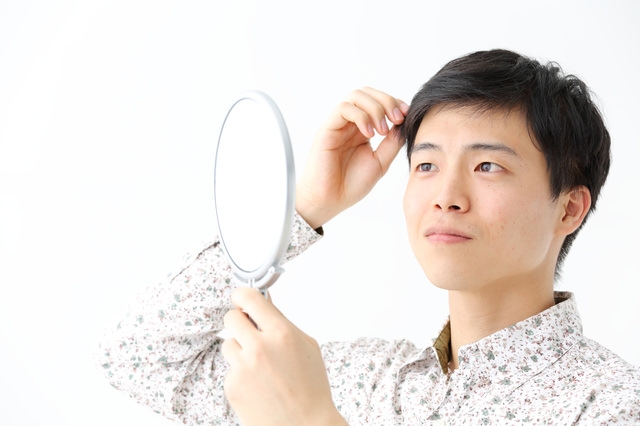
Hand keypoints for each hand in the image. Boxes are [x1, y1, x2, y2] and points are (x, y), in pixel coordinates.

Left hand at [222, 288, 346, 425]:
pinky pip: (230, 368)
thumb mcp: (307, 345)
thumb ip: (282, 322)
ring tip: (259, 366)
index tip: (242, 299)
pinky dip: (240, 373)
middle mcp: (259, 347)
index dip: (242, 295)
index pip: (248, 297)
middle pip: (231, 317)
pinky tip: (258, 385)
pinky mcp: (232, 386)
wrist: (306, 425)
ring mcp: (243, 368)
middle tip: (249, 331)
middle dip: (239, 322)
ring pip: (228, 343)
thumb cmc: (311, 386)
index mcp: (281, 332)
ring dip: (239, 349)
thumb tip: (264, 302)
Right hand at [296, 87, 408, 228]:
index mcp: (362, 129)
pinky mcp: (327, 129)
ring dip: (375, 107)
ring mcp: (338, 125)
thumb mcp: (380, 162)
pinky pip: (343, 109)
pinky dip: (360, 116)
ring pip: (356, 96)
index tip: (406, 117)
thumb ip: (392, 143)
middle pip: (368, 93)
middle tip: (397, 118)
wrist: (330, 201)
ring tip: (382, 130)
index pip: (378, 102)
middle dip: (387, 101)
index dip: (394, 103)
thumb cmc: (351, 185)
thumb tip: (403, 124)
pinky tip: (369, 134)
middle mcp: (349, 123)